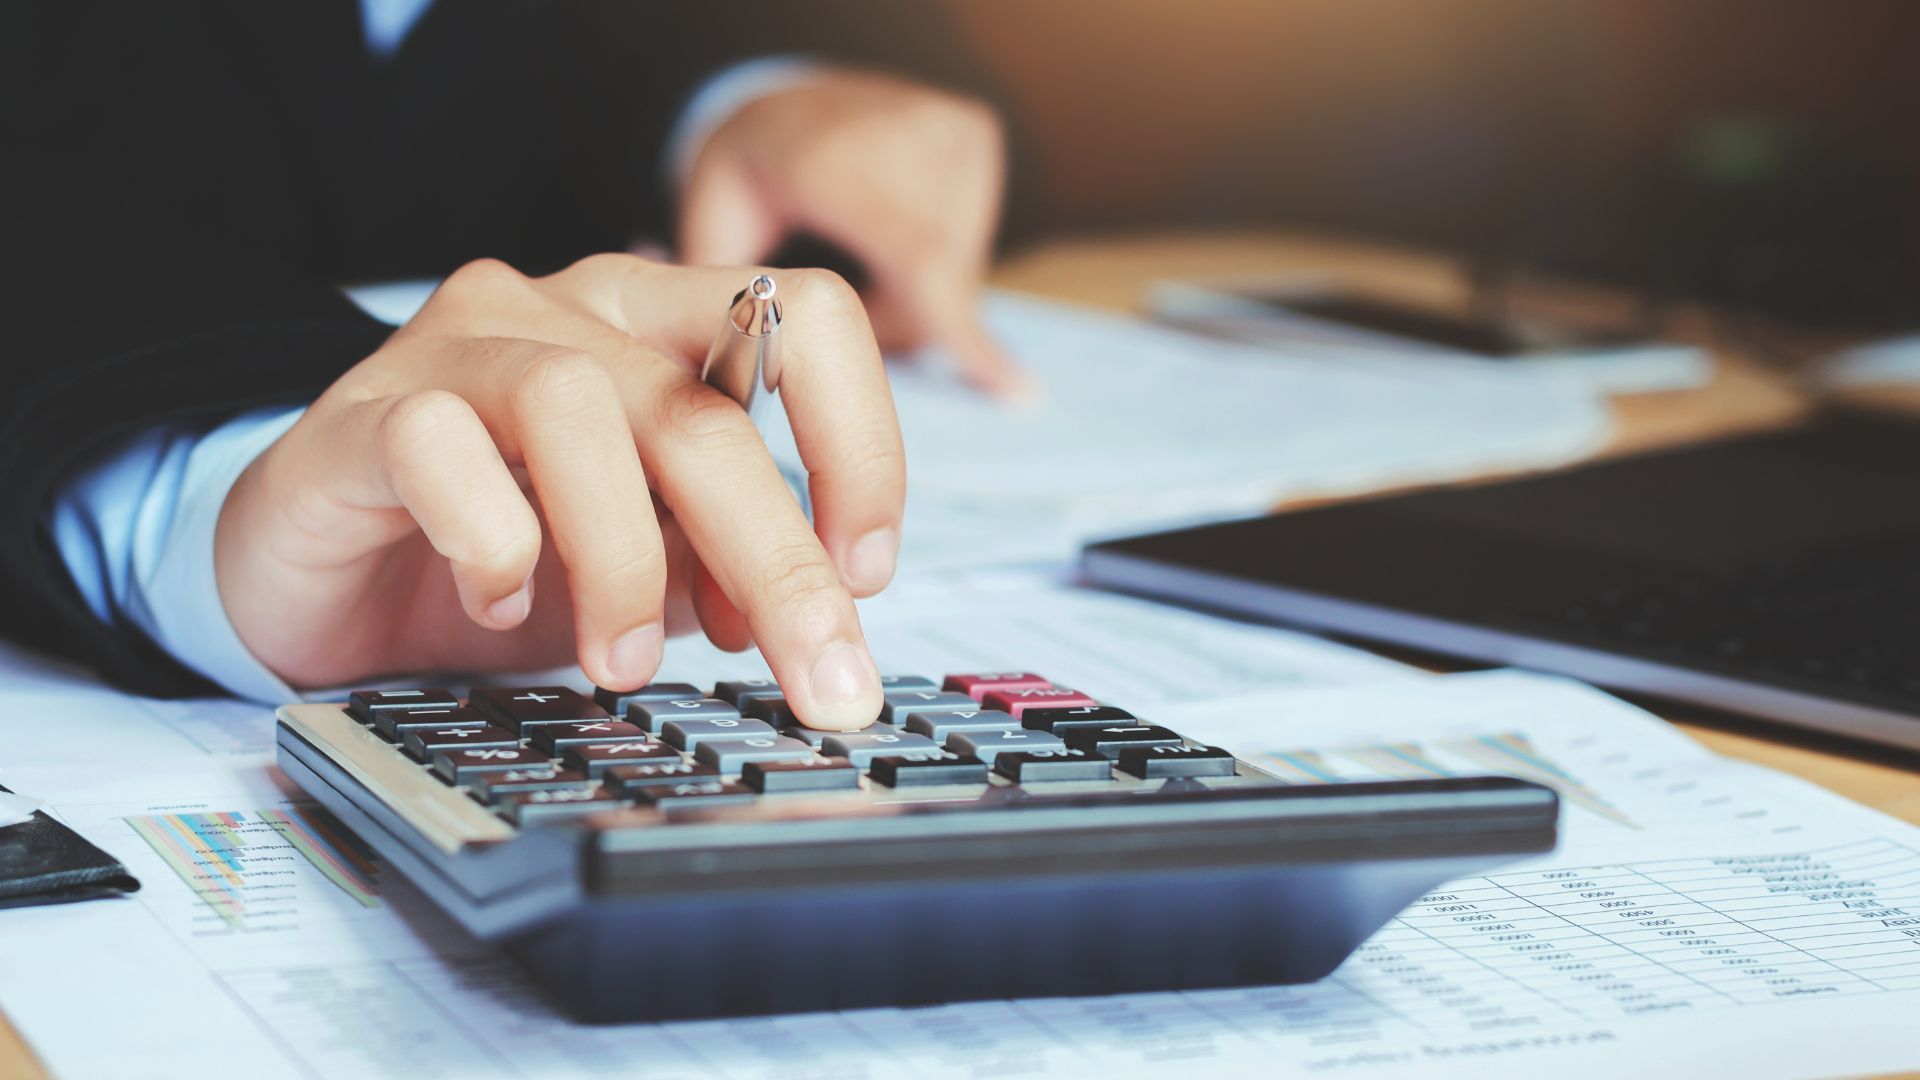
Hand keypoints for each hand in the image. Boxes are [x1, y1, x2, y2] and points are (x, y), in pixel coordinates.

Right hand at [215, 256, 903, 729]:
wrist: (321, 576)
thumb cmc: (495, 555)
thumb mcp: (648, 565)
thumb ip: (726, 567)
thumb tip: (818, 620)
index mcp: (662, 326)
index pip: (807, 324)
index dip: (861, 444)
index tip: (865, 572)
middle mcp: (570, 311)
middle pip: (706, 407)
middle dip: (778, 560)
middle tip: (814, 677)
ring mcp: (460, 346)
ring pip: (580, 408)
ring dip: (626, 556)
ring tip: (625, 658)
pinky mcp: (363, 413)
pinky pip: (440, 449)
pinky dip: (491, 542)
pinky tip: (496, 601)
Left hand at [679, 70, 1032, 399]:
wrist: (787, 94)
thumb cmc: (747, 171)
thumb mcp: (714, 225)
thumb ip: (728, 296)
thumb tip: (729, 374)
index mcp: (834, 157)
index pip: (921, 261)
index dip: (964, 335)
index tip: (1020, 392)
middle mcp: (910, 131)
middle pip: (936, 285)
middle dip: (893, 321)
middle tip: (843, 301)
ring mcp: (953, 129)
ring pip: (958, 272)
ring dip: (912, 294)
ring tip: (861, 252)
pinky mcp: (978, 136)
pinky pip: (970, 242)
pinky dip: (934, 261)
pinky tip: (890, 232)